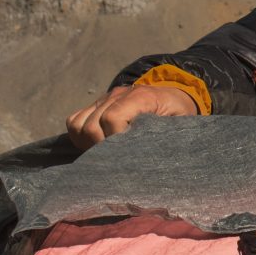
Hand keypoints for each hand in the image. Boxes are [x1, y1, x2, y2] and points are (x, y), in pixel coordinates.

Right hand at [66, 83, 198, 148]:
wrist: (174, 97)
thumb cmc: (179, 116)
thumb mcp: (181, 126)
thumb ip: (166, 137)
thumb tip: (148, 160)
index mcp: (142, 97)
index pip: (112, 117)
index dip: (113, 140)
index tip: (125, 156)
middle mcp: (119, 94)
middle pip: (91, 126)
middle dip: (100, 148)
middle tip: (116, 160)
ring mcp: (105, 98)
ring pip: (78, 125)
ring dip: (88, 144)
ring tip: (107, 154)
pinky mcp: (96, 104)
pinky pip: (74, 121)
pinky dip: (80, 137)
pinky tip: (97, 146)